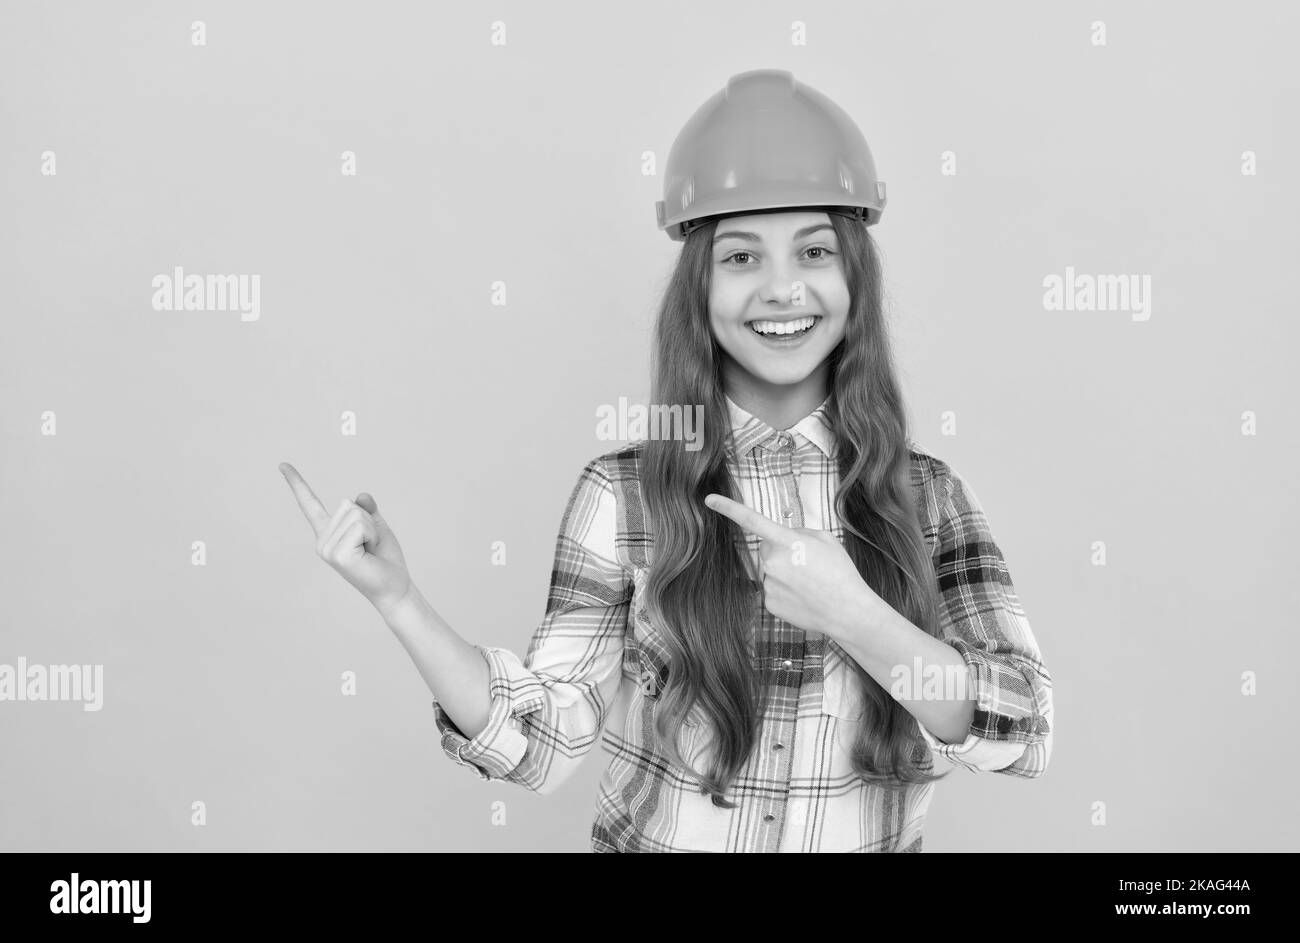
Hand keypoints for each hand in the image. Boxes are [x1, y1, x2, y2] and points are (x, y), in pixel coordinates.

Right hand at [279, 462, 412, 614]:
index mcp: (328, 533)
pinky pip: (360, 525)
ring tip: (371, 549)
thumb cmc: (385, 559)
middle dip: (367, 520)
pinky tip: (369, 553)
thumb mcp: (376, 527)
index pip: (309, 504)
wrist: (394, 586)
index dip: (297, 483)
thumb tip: (361, 495)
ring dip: (371, 529)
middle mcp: (322, 541)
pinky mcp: (336, 555)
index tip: (283, 465)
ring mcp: (327, 549)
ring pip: (355, 513)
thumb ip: (367, 510)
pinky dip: (372, 535)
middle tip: (371, 544)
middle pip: (347, 504)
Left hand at [702, 493, 881, 640]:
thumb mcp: (825, 539)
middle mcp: (772, 562)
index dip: (728, 508)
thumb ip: (799, 532)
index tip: (710, 500)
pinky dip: (785, 590)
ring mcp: (768, 584)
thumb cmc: (840, 572)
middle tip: (807, 563)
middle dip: (781, 551)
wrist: (847, 611)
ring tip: (809, 582)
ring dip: (784, 572)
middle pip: (766, 549)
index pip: (751, 520)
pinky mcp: (768, 603)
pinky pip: (772, 589)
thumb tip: (785, 536)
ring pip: (769, 570)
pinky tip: (803, 596)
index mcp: (786, 542)